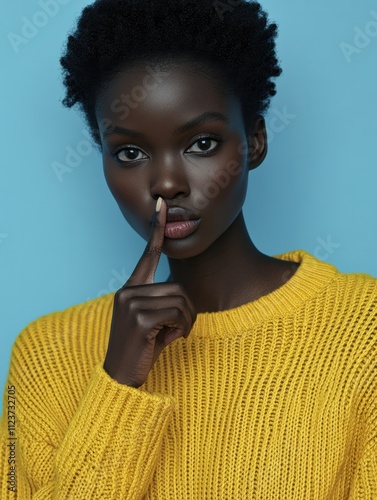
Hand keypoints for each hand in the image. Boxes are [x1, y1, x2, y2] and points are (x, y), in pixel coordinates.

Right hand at [103, 197, 196, 386]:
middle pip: (178, 287)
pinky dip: (183, 328)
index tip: (162, 206)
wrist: (121, 377)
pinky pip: (178, 314)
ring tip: (173, 335)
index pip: (148, 254)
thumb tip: (183, 295)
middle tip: (178, 329)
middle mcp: (128, 291)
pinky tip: (171, 339)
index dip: (157, 230)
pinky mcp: (140, 318)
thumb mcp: (152, 321)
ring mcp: (132, 304)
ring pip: (181, 300)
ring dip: (187, 321)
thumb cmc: (141, 349)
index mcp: (131, 289)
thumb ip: (162, 302)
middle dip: (187, 311)